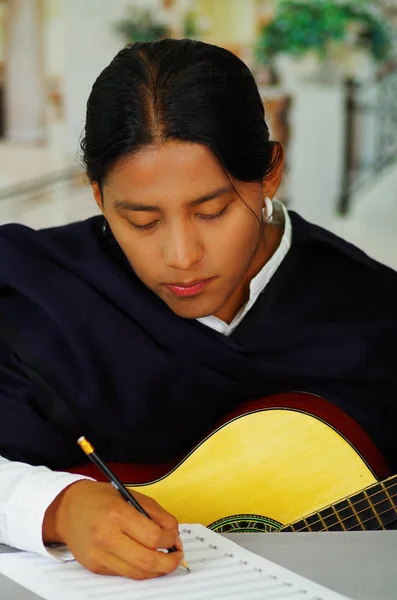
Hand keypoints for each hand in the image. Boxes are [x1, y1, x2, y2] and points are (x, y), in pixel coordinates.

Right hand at [43, 480, 183, 579]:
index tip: (175, 538)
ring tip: (164, 560)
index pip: (153, 537)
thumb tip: (174, 534)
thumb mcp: (131, 496)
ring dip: (156, 570)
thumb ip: (156, 514)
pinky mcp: (95, 567)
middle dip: (169, 563)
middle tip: (177, 557)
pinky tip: (145, 559)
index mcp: (117, 514)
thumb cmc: (101, 499)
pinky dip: (139, 569)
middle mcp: (106, 536)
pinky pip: (124, 573)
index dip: (170, 540)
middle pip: (146, 561)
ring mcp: (99, 555)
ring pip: (136, 573)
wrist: (68, 509)